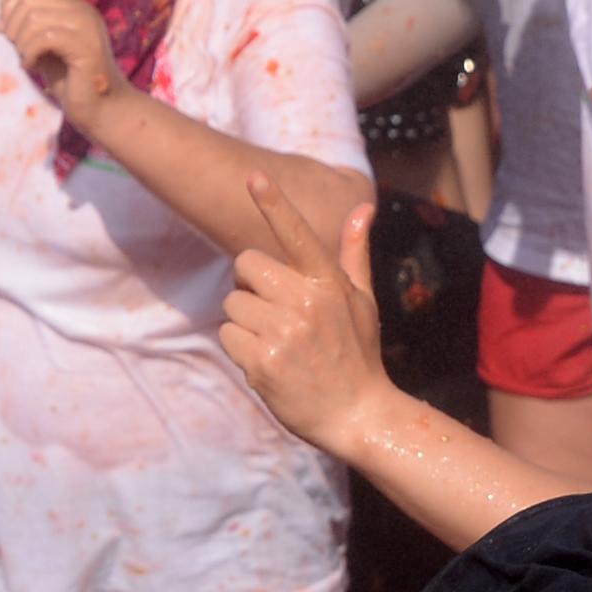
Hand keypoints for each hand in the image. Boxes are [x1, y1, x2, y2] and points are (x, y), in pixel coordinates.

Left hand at [0, 0, 124, 130]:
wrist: (100, 108)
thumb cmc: (69, 79)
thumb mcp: (45, 46)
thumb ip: (30, 26)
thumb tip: (2, 15)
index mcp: (74, 6)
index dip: (11, 5)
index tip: (6, 31)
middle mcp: (83, 10)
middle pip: (31, 0)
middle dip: (13, 25)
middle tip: (16, 48)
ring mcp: (87, 27)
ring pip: (36, 18)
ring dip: (21, 41)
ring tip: (26, 58)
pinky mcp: (87, 47)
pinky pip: (46, 38)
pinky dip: (30, 53)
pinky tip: (32, 66)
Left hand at [219, 178, 390, 457]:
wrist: (357, 415)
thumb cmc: (357, 353)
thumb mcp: (363, 300)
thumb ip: (354, 252)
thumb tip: (363, 207)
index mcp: (328, 283)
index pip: (296, 234)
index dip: (274, 203)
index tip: (253, 176)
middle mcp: (305, 302)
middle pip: (245, 266)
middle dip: (252, 285)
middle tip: (276, 312)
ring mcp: (283, 332)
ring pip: (232, 304)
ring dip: (245, 322)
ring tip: (277, 343)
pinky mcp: (262, 361)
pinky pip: (228, 336)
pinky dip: (240, 350)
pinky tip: (268, 363)